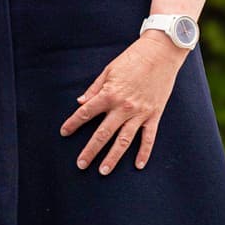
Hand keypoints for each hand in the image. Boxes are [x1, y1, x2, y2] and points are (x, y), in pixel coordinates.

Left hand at [60, 32, 188, 174]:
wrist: (160, 54)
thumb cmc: (132, 59)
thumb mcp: (108, 70)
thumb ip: (94, 89)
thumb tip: (80, 103)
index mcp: (109, 94)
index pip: (86, 113)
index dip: (73, 123)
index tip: (64, 133)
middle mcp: (123, 107)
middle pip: (103, 133)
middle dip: (90, 150)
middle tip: (80, 164)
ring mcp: (140, 113)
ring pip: (124, 141)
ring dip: (113, 157)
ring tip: (103, 171)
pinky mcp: (155, 115)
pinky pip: (149, 138)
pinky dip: (144, 152)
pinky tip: (138, 165)